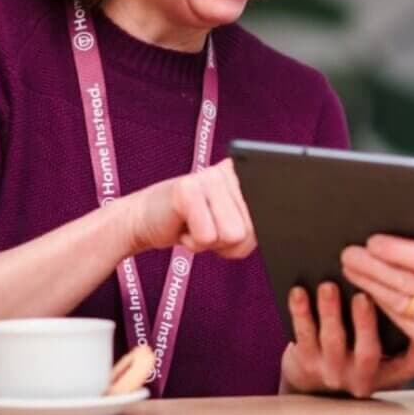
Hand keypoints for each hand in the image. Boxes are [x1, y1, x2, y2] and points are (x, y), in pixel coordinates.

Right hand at [124, 157, 255, 259]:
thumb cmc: (190, 224)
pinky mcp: (187, 189)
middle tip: (206, 227)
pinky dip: (192, 242)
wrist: (144, 219)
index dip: (247, 236)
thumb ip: (251, 228)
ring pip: (232, 235)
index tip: (226, 227)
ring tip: (195, 225)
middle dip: (226, 242)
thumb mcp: (230, 226)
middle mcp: (229, 171)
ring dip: (209, 242)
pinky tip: (183, 225)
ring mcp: (208, 177)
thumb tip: (260, 231)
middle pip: (249, 231)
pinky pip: (206, 238)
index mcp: (245, 176)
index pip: (269, 218)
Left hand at [281, 282, 413, 398]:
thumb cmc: (357, 351)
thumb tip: (403, 279)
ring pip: (333, 342)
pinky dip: (301, 312)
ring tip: (328, 287)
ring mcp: (333, 371)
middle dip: (365, 323)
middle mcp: (362, 376)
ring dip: (330, 312)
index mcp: (389, 372)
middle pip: (368, 353)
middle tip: (363, 296)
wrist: (313, 383)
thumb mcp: (384, 350)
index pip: (412, 364)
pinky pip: (303, 336)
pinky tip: (299, 293)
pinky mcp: (306, 364)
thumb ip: (396, 326)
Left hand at [341, 212, 413, 371]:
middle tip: (348, 254)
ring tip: (351, 271)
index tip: (371, 241)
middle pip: (406, 282)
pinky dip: (384, 308)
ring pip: (400, 305)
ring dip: (371, 287)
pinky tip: (370, 294)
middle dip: (372, 267)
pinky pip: (405, 325)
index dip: (395, 251)